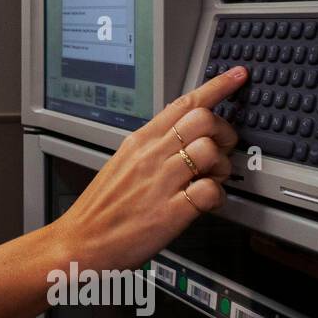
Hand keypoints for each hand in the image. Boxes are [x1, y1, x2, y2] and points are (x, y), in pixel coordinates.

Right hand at [50, 66, 247, 273]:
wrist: (80, 242)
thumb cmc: (102, 208)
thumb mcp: (123, 163)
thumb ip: (153, 146)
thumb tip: (184, 135)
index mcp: (140, 141)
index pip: (183, 102)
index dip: (217, 86)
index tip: (237, 76)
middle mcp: (151, 157)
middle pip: (203, 120)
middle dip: (225, 132)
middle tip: (222, 148)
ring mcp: (161, 183)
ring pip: (209, 152)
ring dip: (222, 167)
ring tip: (212, 180)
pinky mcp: (170, 213)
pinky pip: (210, 192)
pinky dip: (218, 197)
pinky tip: (207, 203)